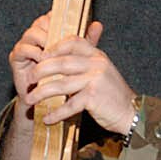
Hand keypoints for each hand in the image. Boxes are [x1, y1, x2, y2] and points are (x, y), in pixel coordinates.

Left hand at [0, 15, 134, 159]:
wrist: (131, 112)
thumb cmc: (111, 94)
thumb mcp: (101, 71)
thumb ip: (84, 63)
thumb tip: (58, 58)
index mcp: (97, 55)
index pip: (72, 41)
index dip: (54, 47)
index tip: (41, 56)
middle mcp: (96, 64)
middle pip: (61, 63)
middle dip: (41, 70)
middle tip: (29, 78)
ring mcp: (95, 80)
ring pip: (61, 84)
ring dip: (42, 93)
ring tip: (30, 99)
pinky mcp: (93, 98)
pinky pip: (69, 105)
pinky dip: (56, 113)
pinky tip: (47, 118)